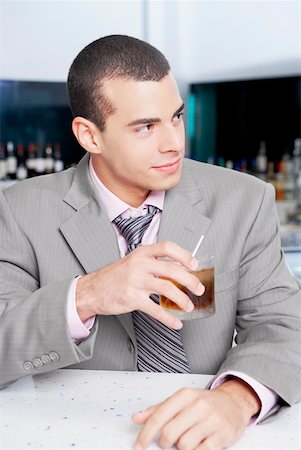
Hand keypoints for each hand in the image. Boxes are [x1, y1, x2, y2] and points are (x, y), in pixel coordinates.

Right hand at [75, 241, 204, 327]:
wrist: (93, 289)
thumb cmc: (116, 275)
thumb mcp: (134, 262)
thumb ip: (154, 263)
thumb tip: (181, 269)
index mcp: (142, 253)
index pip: (167, 247)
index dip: (184, 255)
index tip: (194, 264)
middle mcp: (139, 264)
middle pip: (172, 270)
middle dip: (190, 280)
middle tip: (198, 288)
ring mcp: (135, 281)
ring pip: (166, 288)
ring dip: (182, 299)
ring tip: (189, 306)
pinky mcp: (131, 299)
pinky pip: (155, 309)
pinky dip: (168, 318)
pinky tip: (175, 323)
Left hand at [132, 378, 260, 449]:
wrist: (234, 403)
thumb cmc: (204, 403)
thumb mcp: (181, 400)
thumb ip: (158, 409)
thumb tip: (137, 418)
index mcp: (185, 395)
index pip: (159, 416)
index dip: (145, 434)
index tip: (139, 445)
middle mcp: (198, 405)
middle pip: (169, 433)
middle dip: (164, 442)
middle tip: (167, 442)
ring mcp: (211, 420)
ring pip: (184, 445)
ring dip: (182, 447)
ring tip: (187, 439)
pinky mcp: (222, 435)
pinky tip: (198, 444)